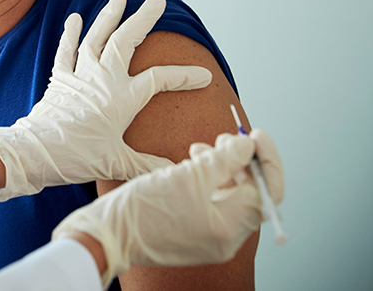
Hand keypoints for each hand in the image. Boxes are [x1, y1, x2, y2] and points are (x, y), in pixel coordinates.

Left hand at [0, 0, 212, 200]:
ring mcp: (80, 75)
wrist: (36, 152)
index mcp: (123, 98)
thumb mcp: (117, 164)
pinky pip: (66, 50)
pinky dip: (71, 34)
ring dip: (109, 15)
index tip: (205, 75)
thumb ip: (147, 164)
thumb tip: (172, 170)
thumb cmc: (77, 157)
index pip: (160, 80)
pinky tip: (75, 18)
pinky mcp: (60, 78)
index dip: (184, 76)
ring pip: (97, 36)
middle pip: (127, 40)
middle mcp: (103, 79)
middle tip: (157, 0)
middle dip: (143, 18)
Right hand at [52, 130, 283, 287]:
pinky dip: (206, 180)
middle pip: (249, 194)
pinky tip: (189, 164)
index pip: (267, 191)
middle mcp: (224, 238)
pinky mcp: (191, 231)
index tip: (255, 134)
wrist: (106, 235)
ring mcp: (208, 237)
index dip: (266, 159)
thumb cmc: (144, 209)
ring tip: (200, 147)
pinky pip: (210, 203)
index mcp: (229, 229)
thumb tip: (247, 146)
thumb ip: (223, 160)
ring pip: (228, 196)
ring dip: (222, 168)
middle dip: (240, 161)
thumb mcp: (187, 176)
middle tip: (226, 137)